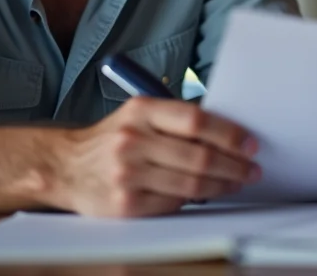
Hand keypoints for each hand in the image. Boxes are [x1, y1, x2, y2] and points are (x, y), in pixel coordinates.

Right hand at [46, 97, 259, 216]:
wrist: (65, 167)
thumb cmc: (111, 139)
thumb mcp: (138, 115)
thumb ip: (176, 119)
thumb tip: (227, 133)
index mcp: (141, 111)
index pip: (196, 121)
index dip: (229, 133)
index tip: (250, 143)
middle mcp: (133, 140)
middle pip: (199, 156)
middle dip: (234, 165)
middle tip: (251, 169)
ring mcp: (128, 174)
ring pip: (191, 184)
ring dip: (222, 184)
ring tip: (236, 182)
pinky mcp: (126, 204)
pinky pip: (173, 203)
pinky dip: (194, 199)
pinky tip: (205, 193)